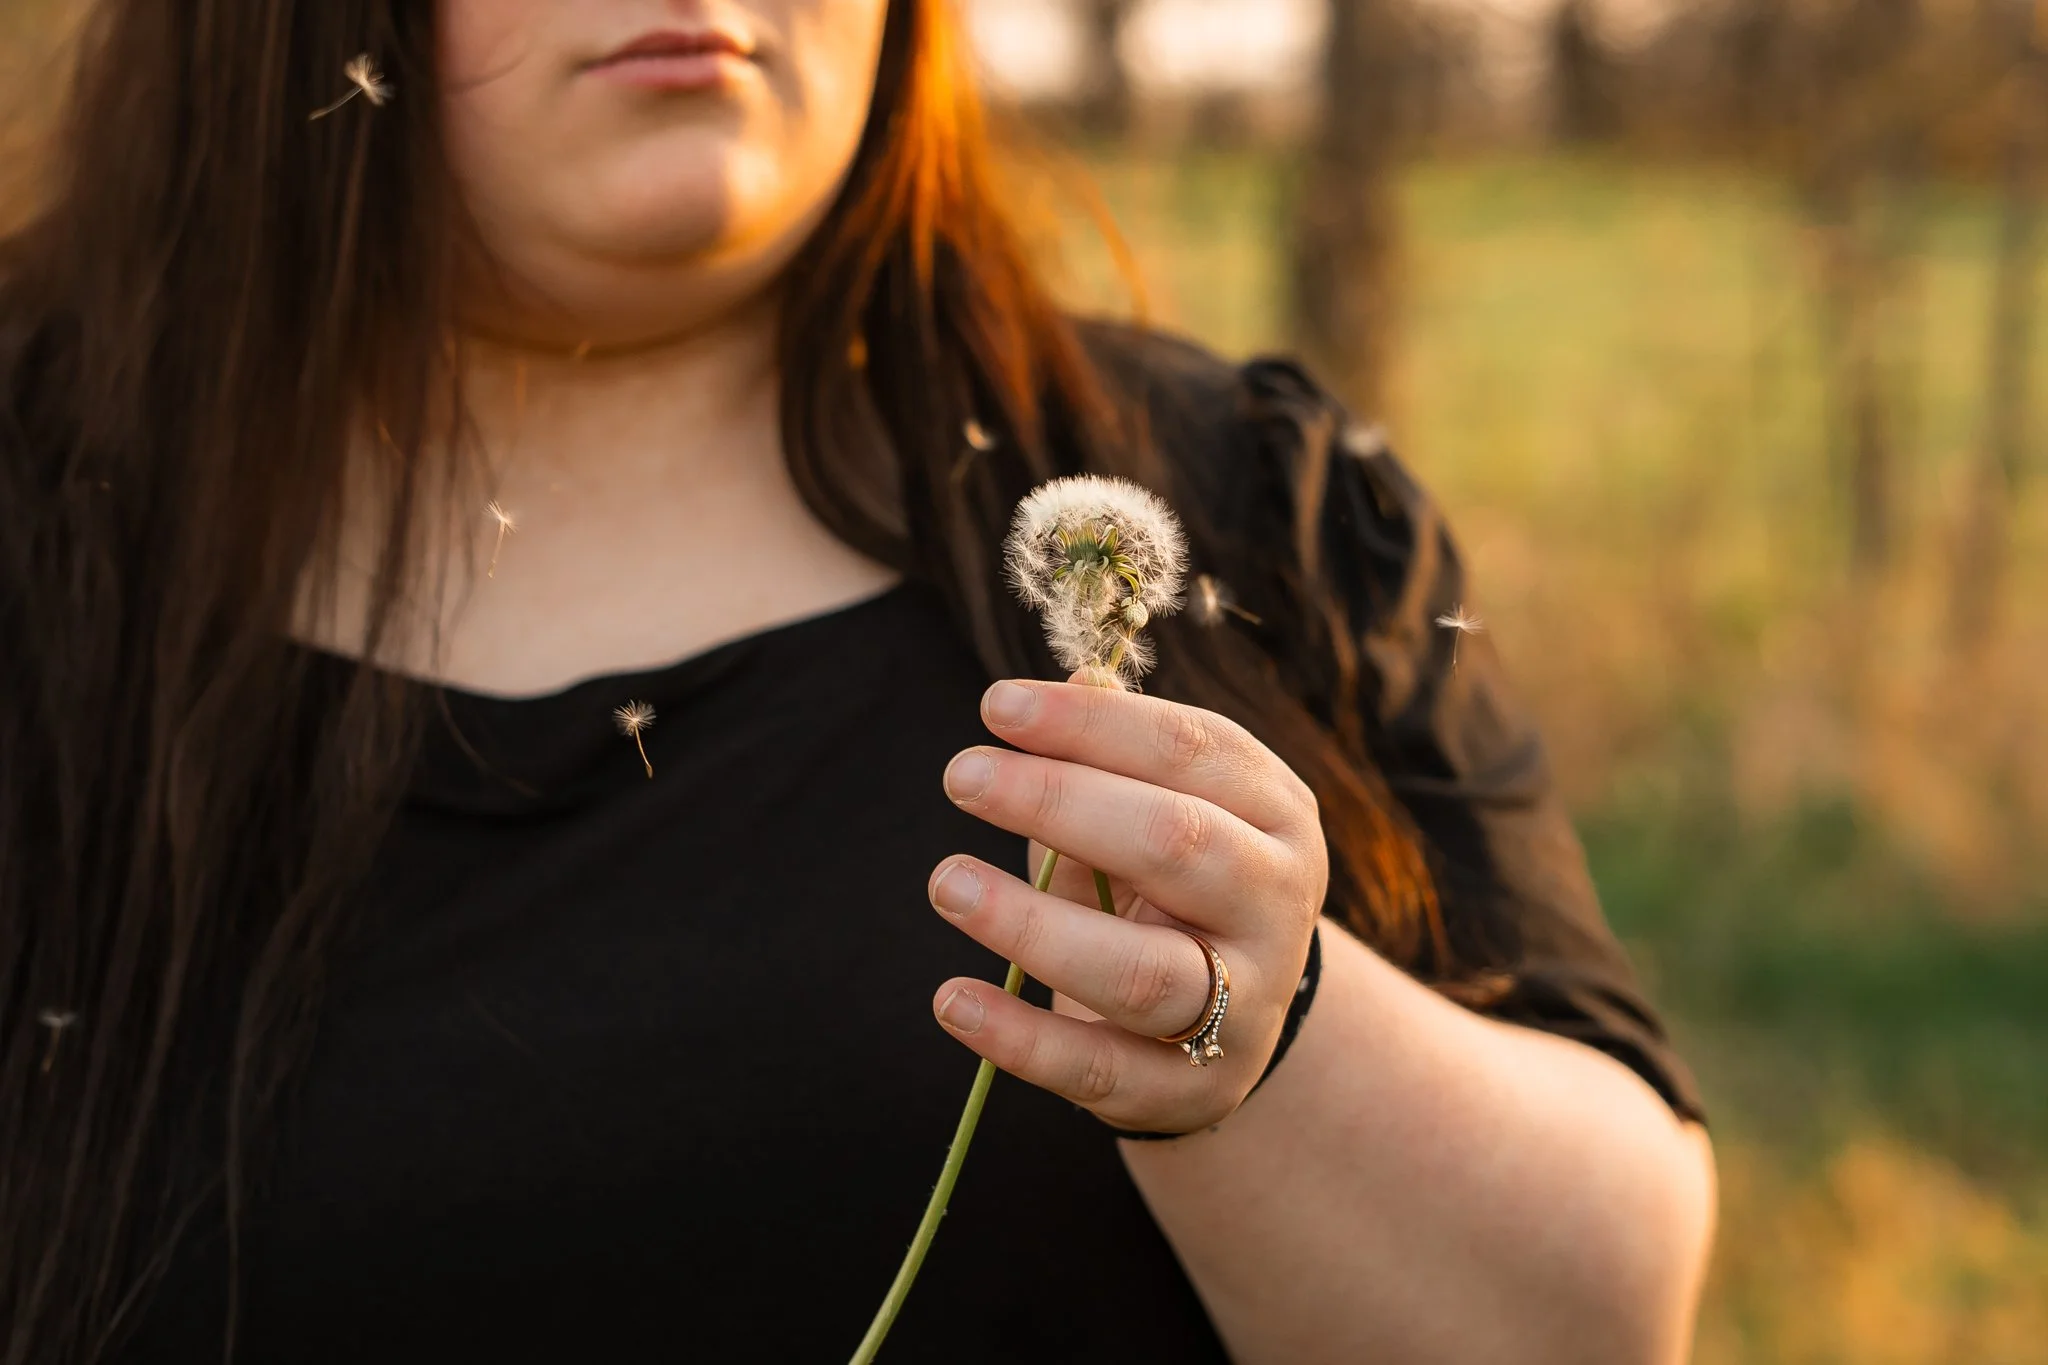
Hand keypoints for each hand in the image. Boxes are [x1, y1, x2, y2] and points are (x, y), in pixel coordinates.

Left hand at [929, 673, 1329, 1135]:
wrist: (1237, 1024)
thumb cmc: (1172, 884)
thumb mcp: (1165, 808)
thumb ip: (1117, 754)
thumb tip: (1069, 680)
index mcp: (1276, 814)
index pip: (1191, 751)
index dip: (1091, 723)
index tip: (995, 706)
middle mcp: (1275, 905)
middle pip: (1176, 844)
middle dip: (1060, 801)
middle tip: (961, 776)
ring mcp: (1242, 1006)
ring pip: (1138, 971)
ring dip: (1031, 925)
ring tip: (947, 882)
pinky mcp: (1188, 1091)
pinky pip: (1096, 1069)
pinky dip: (1017, 1038)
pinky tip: (950, 999)